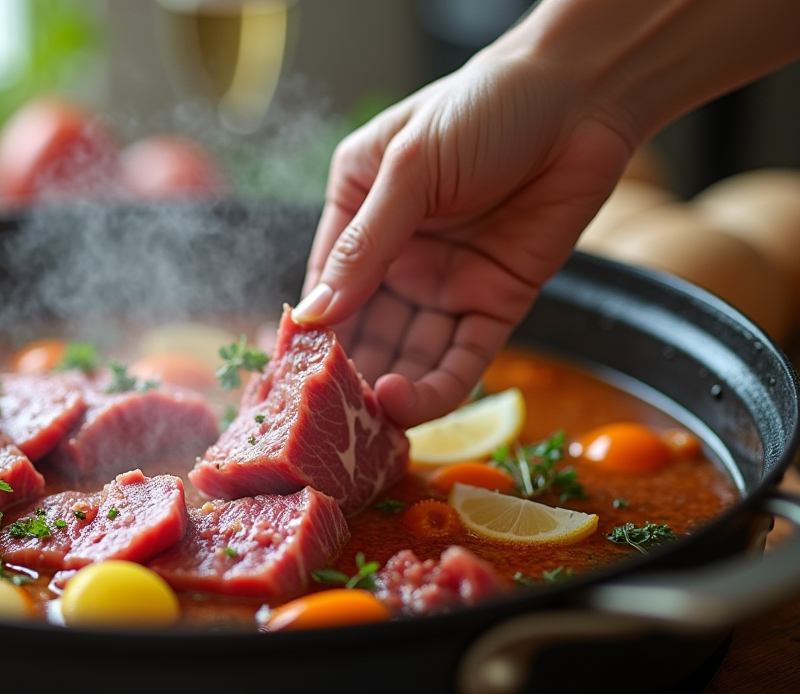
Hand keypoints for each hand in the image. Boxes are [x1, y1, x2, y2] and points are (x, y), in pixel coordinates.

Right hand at [296, 48, 633, 427]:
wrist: (583, 97)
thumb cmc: (485, 107)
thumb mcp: (410, 167)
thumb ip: (364, 243)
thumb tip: (314, 313)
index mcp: (360, 211)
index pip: (325, 286)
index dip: (309, 332)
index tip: (289, 377)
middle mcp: (398, 255)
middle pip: (363, 330)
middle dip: (347, 373)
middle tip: (328, 416)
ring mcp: (446, 283)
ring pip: (409, 353)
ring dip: (388, 389)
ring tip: (369, 418)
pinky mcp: (495, 303)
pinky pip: (463, 359)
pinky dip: (437, 388)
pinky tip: (408, 406)